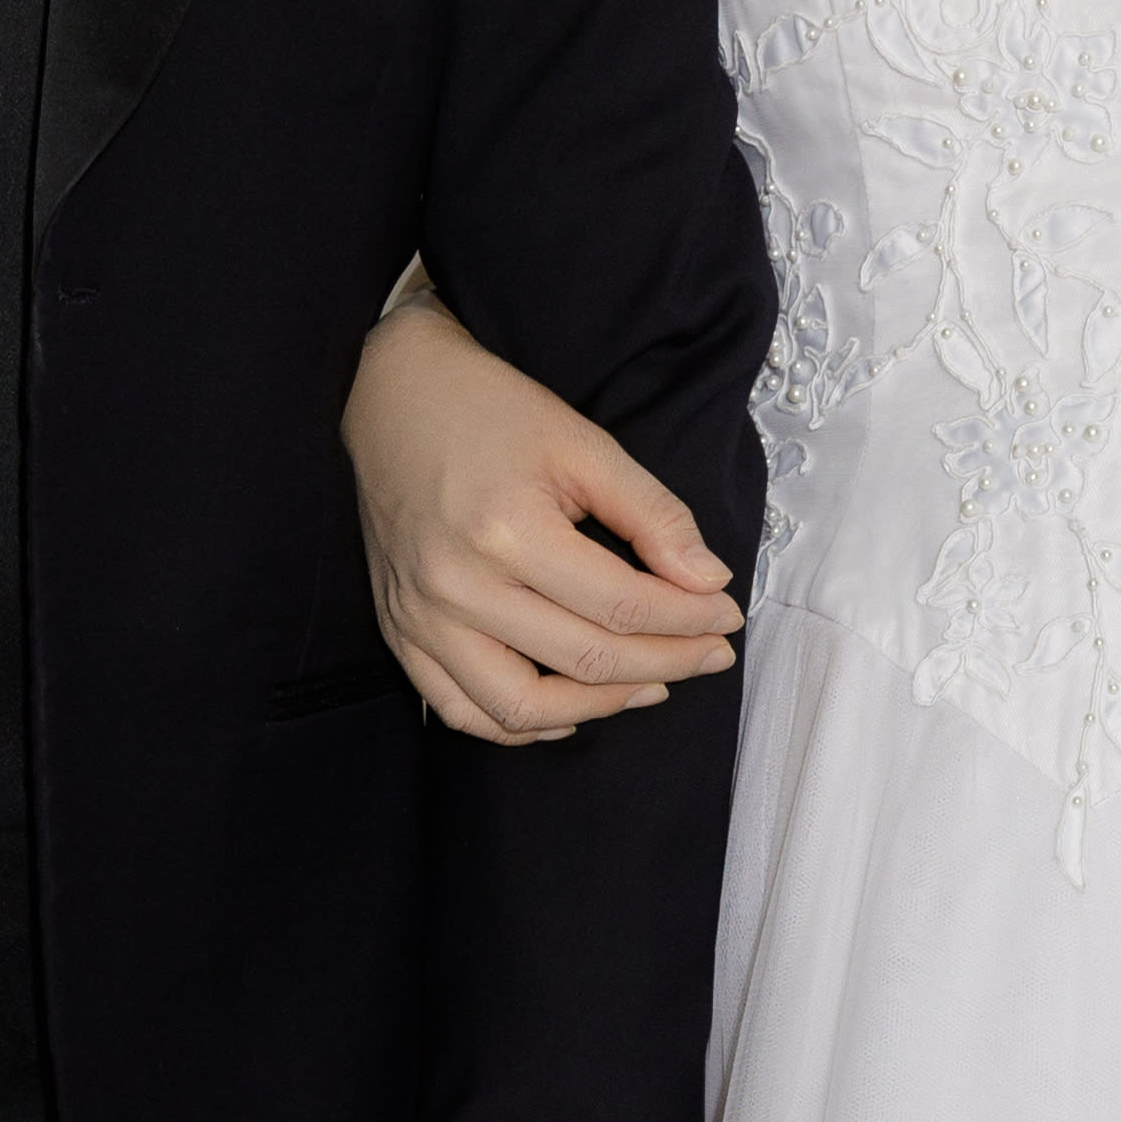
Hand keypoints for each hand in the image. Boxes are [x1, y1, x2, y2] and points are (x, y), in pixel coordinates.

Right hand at [349, 295, 738, 744]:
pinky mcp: (400, 632)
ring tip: (650, 685)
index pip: (621, 604)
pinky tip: (567, 712)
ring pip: (521, 708)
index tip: (727, 615)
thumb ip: (652, 514)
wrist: (393, 396)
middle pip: (584, 659)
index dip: (688, 620)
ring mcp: (421, 617)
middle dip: (667, 663)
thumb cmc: (492, 412)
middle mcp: (458, 585)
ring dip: (598, 708)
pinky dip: (519, 726)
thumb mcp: (583, 443)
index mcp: (508, 528)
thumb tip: (711, 581)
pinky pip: (460, 710)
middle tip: (711, 654)